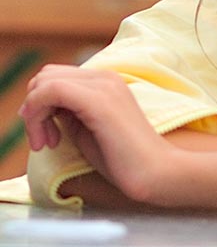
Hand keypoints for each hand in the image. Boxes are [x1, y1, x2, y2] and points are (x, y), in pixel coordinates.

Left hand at [19, 64, 173, 203]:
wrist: (154, 171)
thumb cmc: (122, 159)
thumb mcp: (87, 129)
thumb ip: (68, 112)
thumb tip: (44, 107)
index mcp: (105, 82)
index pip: (56, 77)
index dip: (39, 104)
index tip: (46, 134)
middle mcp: (105, 77)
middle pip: (46, 75)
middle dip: (33, 106)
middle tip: (43, 139)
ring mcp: (104, 85)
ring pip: (45, 81)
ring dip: (34, 113)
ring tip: (46, 142)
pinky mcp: (99, 100)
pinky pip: (51, 90)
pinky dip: (37, 114)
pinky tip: (50, 141)